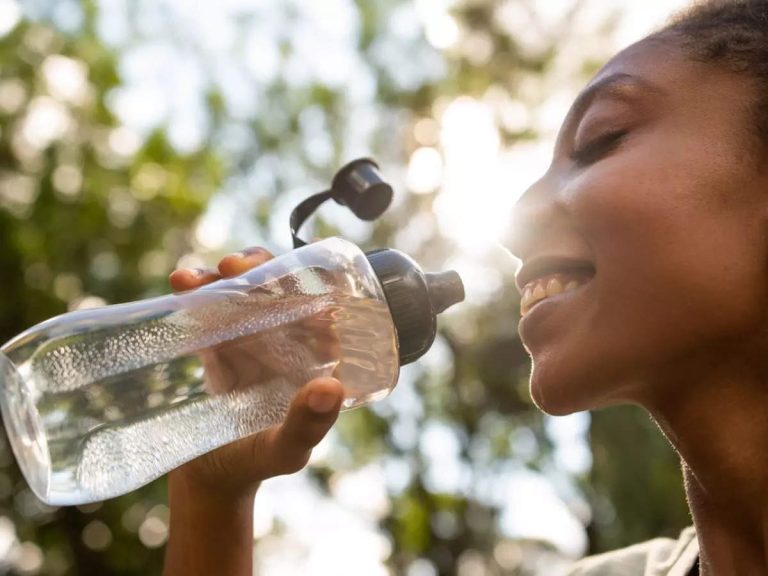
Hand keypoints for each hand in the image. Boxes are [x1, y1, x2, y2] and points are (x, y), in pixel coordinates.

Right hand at [167, 247, 344, 498]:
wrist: (208, 477)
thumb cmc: (257, 465)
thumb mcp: (285, 450)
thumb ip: (306, 426)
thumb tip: (331, 388)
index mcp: (317, 358)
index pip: (324, 307)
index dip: (312, 280)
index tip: (292, 267)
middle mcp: (289, 341)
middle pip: (282, 288)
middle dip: (262, 267)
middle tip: (237, 267)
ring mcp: (253, 338)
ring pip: (246, 289)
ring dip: (227, 273)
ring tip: (204, 275)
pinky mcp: (219, 341)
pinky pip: (211, 307)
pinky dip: (197, 289)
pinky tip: (180, 283)